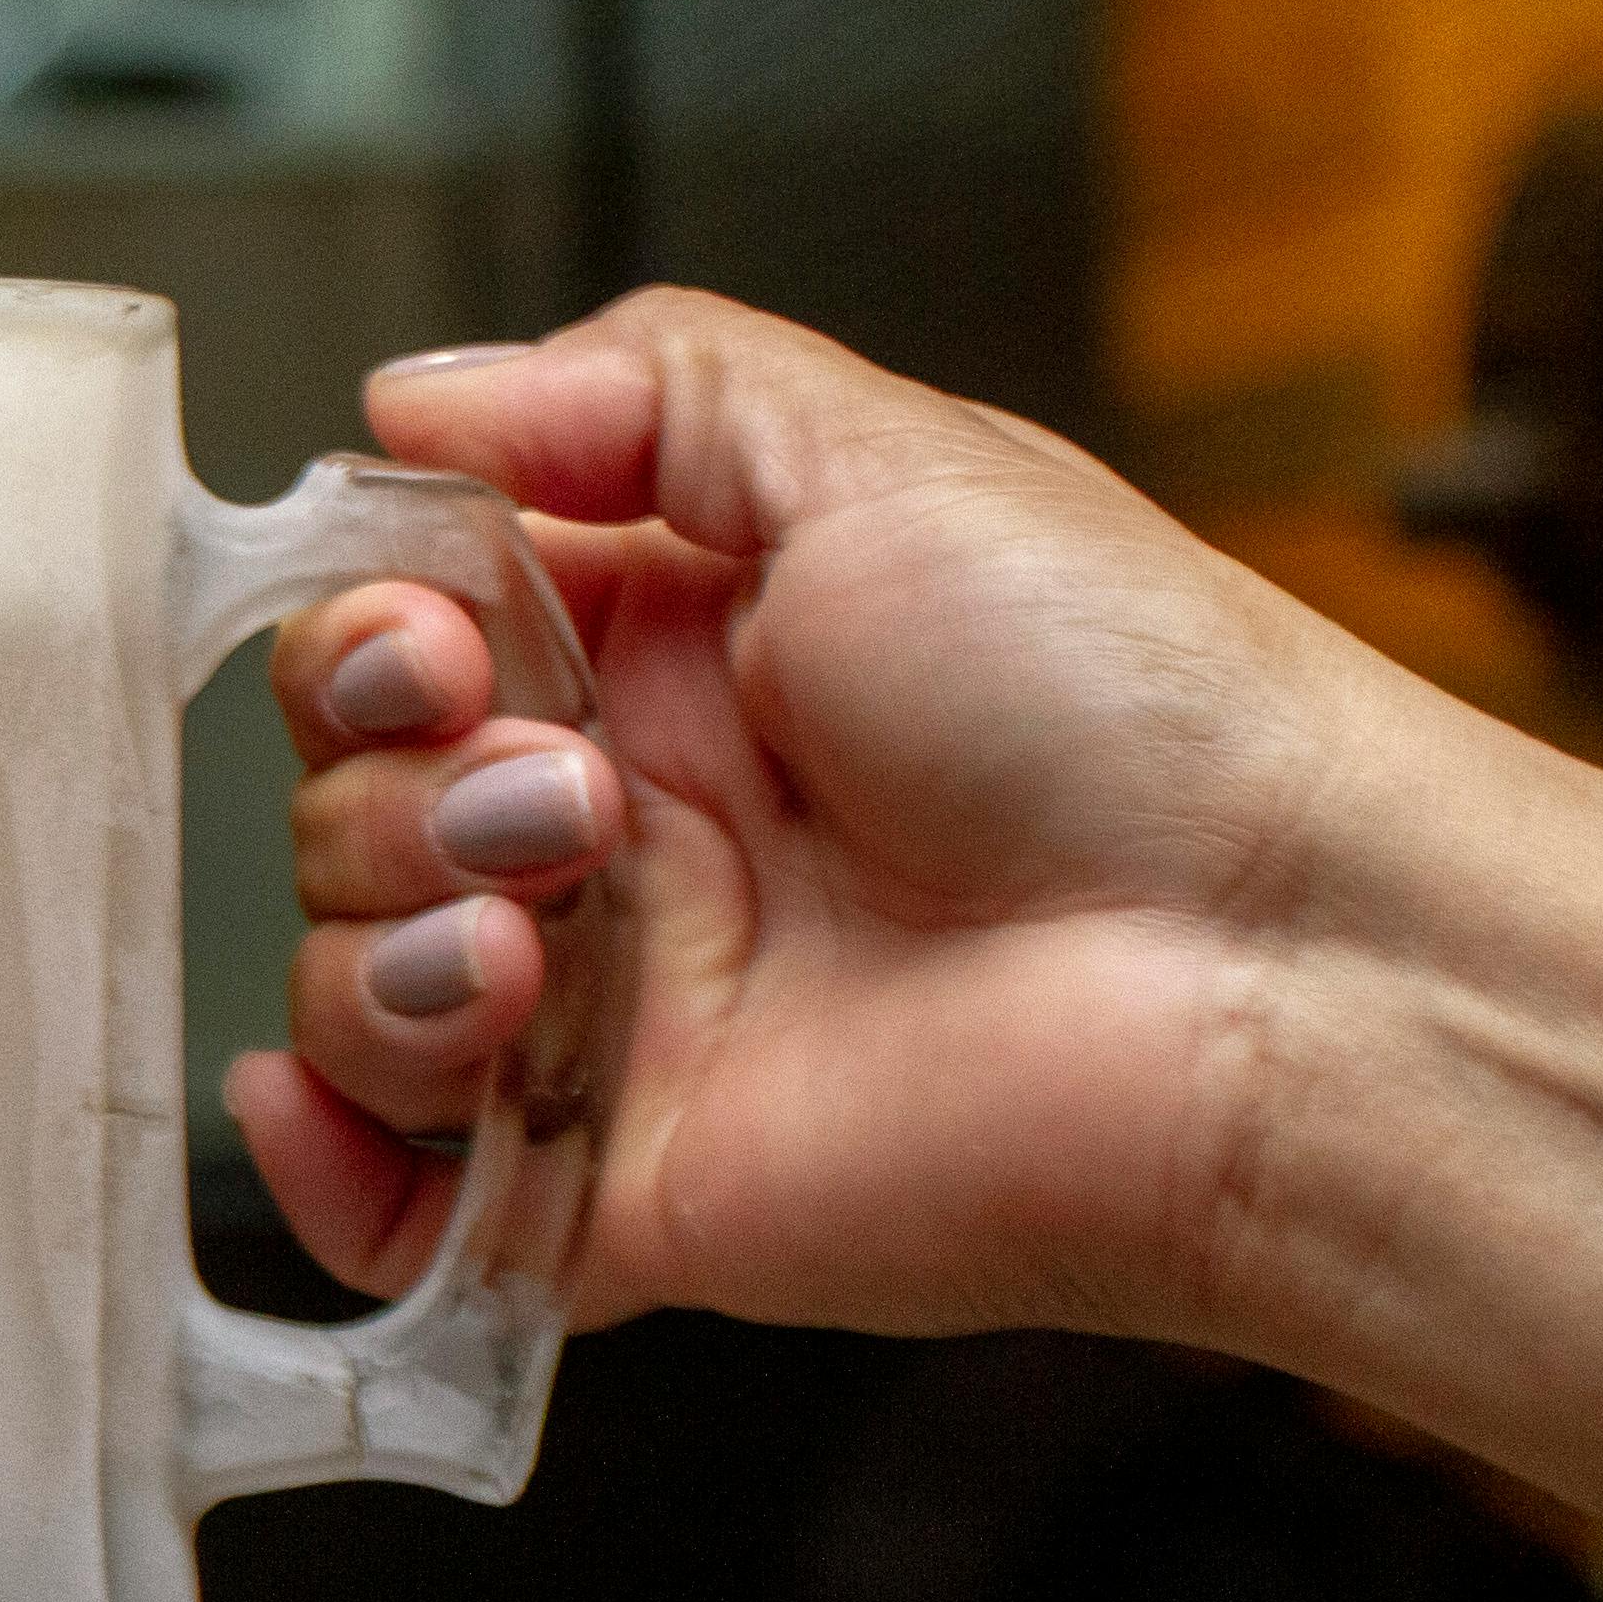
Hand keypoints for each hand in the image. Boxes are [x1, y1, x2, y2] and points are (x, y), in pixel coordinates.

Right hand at [231, 290, 1456, 1344]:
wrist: (1275, 969)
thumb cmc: (1140, 713)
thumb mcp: (887, 456)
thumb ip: (634, 390)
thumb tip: (415, 397)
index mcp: (672, 662)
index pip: (401, 640)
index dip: (371, 638)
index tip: (438, 641)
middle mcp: (629, 838)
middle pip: (350, 806)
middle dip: (400, 787)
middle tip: (565, 793)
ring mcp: (620, 1021)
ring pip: (352, 984)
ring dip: (382, 942)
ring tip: (540, 933)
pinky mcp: (624, 1193)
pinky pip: (406, 1211)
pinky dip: (327, 1167)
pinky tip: (331, 1100)